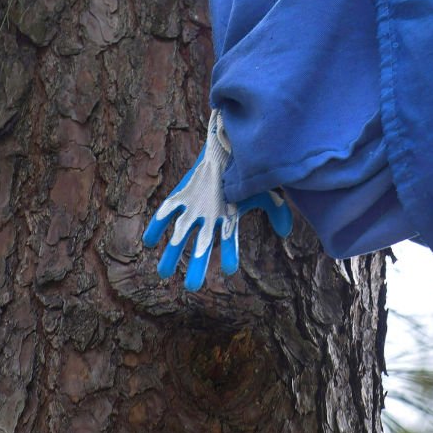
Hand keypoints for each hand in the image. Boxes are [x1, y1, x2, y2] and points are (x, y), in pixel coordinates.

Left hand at [142, 110, 292, 289]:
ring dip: (171, 253)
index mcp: (228, 220)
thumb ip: (276, 210)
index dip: (230, 254)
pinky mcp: (180, 196)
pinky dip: (157, 226)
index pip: (229, 243)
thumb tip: (284, 232)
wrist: (223, 145)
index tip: (230, 269)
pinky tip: (148, 241)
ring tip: (162, 272)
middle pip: (201, 247)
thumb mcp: (263, 189)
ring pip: (180, 235)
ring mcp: (193, 208)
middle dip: (195, 266)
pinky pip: (166, 213)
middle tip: (190, 288)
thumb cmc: (243, 170)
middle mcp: (209, 218)